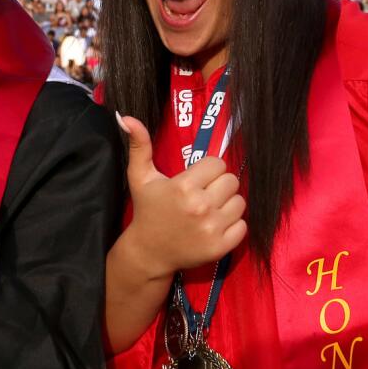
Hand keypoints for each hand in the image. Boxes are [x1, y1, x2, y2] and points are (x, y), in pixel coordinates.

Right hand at [115, 112, 246, 278]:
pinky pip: (243, 226)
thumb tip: (125, 116)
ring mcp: (212, 228)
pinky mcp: (220, 247)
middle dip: (219, 186)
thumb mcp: (140, 177)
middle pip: (232, 181)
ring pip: (240, 203)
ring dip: (227, 205)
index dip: (208, 170)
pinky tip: (214, 226)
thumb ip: (139, 145)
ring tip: (209, 210)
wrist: (148, 252)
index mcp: (184, 186)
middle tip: (204, 195)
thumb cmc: (147, 211)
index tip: (197, 179)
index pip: (218, 164)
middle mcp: (200, 207)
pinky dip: (232, 226)